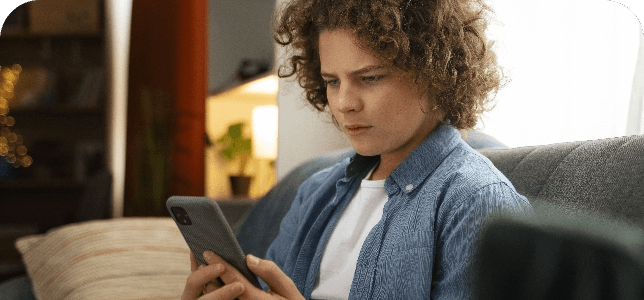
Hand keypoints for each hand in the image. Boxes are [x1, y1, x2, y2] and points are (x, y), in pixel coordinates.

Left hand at [183, 250, 304, 299]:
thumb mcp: (287, 288)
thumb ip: (270, 272)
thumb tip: (248, 258)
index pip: (234, 280)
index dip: (220, 264)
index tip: (208, 252)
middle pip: (220, 292)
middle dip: (208, 276)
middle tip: (201, 261)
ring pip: (218, 299)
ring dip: (208, 285)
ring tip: (202, 270)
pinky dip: (215, 292)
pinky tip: (211, 283)